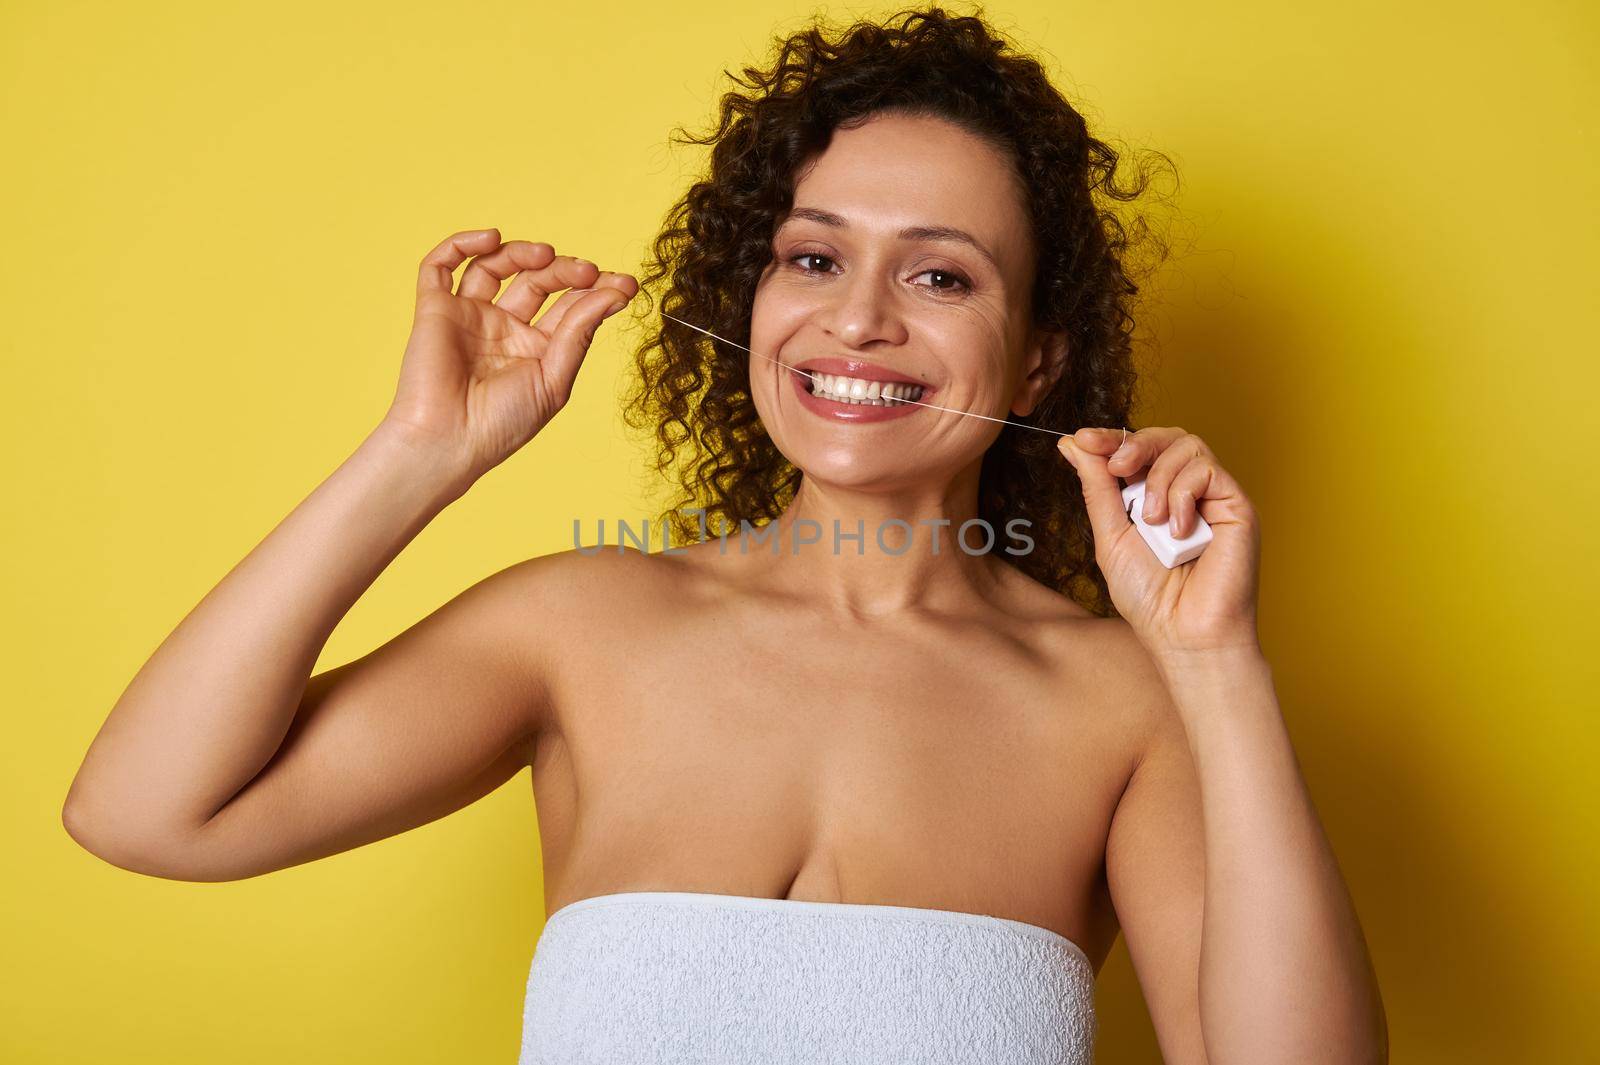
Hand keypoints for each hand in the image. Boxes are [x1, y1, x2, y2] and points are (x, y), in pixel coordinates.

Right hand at [380, 228, 637, 481]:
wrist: (448, 442)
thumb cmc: (501, 424)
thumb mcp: (554, 379)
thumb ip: (579, 333)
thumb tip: (615, 293)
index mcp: (535, 348)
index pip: (570, 305)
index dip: (597, 290)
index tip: (625, 284)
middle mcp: (503, 328)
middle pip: (537, 280)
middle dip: (565, 270)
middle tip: (587, 271)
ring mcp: (469, 316)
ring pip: (494, 265)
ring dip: (522, 252)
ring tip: (544, 255)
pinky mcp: (436, 309)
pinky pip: (441, 265)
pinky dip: (462, 244)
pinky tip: (491, 239)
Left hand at [1059, 426, 1261, 659]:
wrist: (1183, 634)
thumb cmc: (1149, 597)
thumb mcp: (1110, 535)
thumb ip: (1097, 488)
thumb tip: (1074, 445)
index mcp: (1154, 497)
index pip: (1137, 450)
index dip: (1110, 438)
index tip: (1083, 439)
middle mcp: (1186, 492)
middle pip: (1165, 437)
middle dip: (1133, 443)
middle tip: (1116, 466)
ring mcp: (1212, 497)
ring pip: (1186, 446)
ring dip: (1158, 478)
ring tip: (1151, 520)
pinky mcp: (1236, 505)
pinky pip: (1207, 470)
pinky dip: (1183, 495)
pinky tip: (1178, 530)